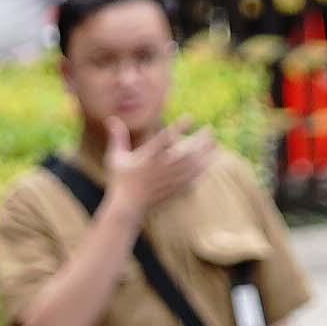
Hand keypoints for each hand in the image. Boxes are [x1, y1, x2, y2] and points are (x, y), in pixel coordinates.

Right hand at [109, 123, 223, 220]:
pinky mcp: (174, 189)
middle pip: (185, 151)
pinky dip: (202, 168)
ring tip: (214, 142)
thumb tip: (111, 119)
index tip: (190, 117)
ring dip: (205, 153)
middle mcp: (160, 168)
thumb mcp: (116, 158)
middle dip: (199, 140)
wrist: (127, 208)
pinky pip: (192, 178)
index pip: (164, 139)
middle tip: (209, 128)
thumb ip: (117, 137)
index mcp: (147, 158)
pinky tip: (210, 161)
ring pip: (191, 165)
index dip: (178, 127)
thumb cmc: (120, 181)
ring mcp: (168, 180)